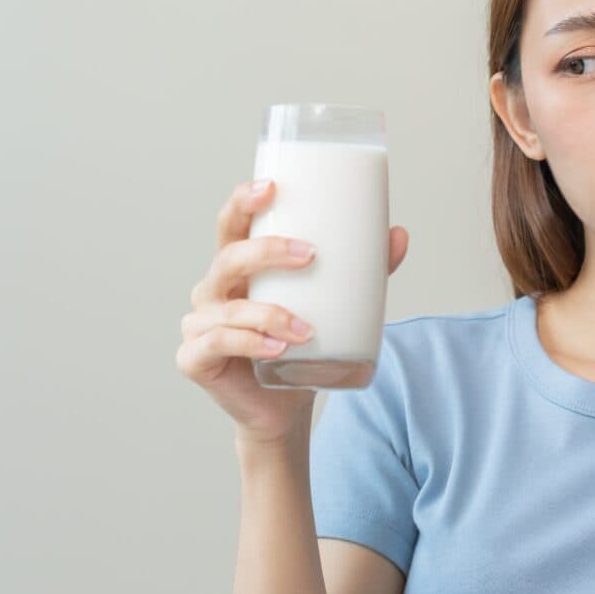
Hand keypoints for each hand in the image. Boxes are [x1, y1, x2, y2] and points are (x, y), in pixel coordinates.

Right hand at [175, 178, 409, 445]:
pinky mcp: (194, 359)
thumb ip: (364, 270)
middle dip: (266, 251)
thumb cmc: (303, 347)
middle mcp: (212, 290)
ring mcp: (199, 325)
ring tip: (307, 329)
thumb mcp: (335, 303)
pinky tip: (277, 349)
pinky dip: (250, 344)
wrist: (286, 407)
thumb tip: (400, 235)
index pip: (231, 225)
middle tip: (309, 254)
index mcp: (238, 268)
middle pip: (228, 258)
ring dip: (268, 313)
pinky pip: (218, 344)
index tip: (271, 187)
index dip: (243, 201)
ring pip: (228, 308)